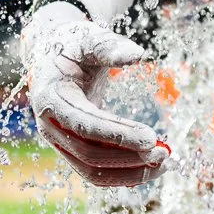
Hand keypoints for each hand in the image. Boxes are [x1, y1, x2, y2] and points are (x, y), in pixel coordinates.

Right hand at [22, 1, 168, 186]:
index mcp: (51, 98)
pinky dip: (121, 174)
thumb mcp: (88, 38)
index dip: (118, 135)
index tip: (152, 138)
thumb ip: (109, 46)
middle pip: (88, 155)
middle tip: (164, 153)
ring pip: (91, 171)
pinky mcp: (70, 149)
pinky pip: (94, 171)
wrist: (52, 56)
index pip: (85, 125)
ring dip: (128, 172)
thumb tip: (138, 55)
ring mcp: (58, 141)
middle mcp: (50, 126)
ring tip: (163, 164)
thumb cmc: (73, 45)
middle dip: (128, 157)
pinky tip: (148, 169)